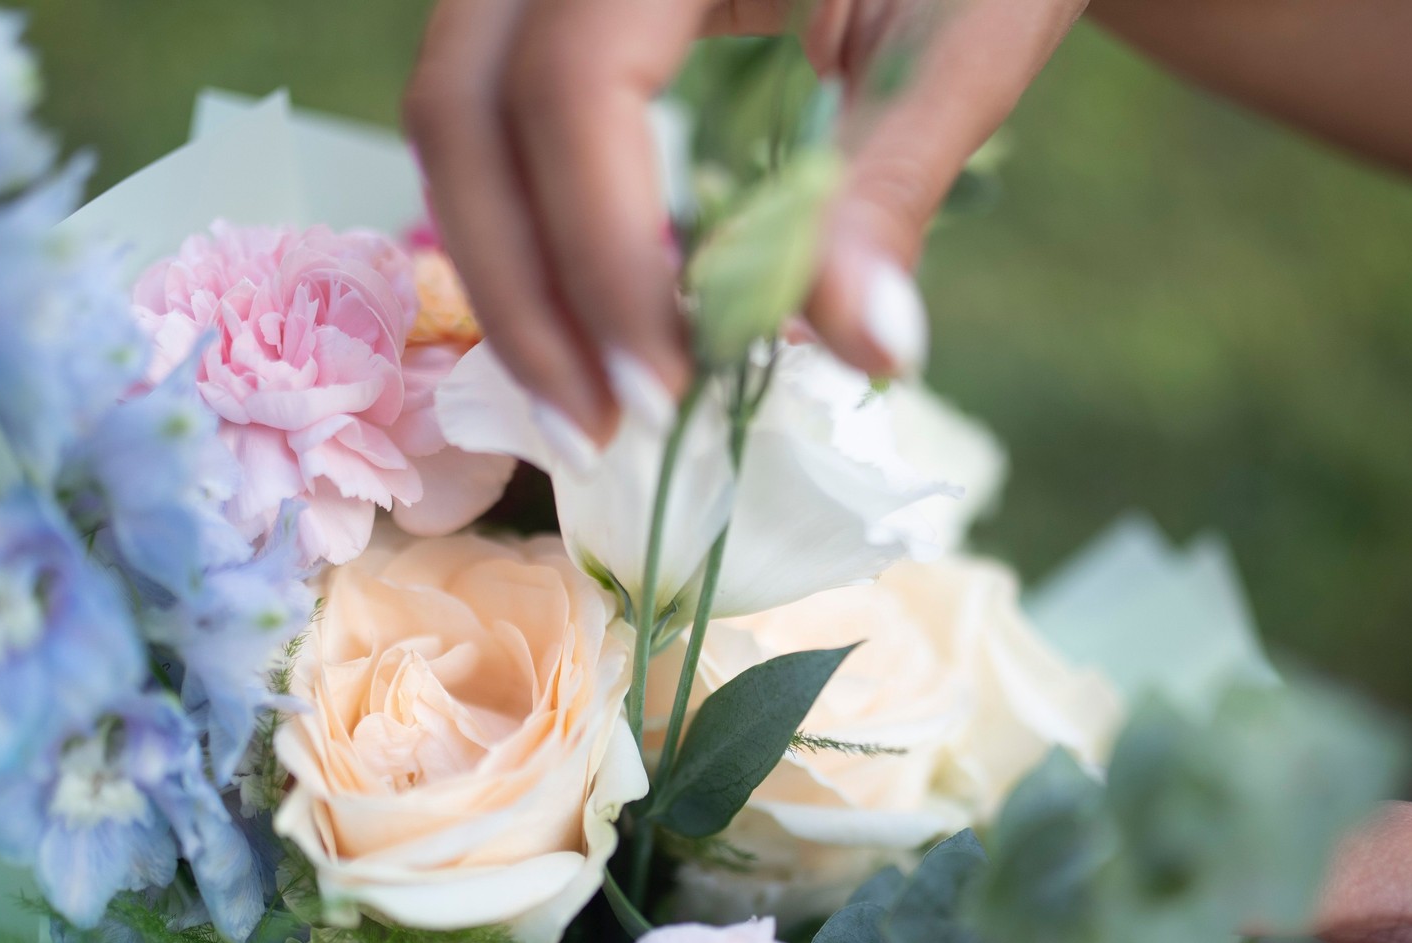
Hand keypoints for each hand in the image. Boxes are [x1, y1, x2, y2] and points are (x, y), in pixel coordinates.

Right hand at [404, 0, 1082, 444]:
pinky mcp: (548, 10)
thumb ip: (893, 180)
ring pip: (454, 115)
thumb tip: (868, 349)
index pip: (575, 84)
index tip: (665, 391)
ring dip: (503, 274)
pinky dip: (520, 229)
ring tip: (585, 404)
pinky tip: (583, 325)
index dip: (602, 250)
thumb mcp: (957, 38)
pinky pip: (490, 115)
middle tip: (596, 432)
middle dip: (519, 289)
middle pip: (464, 105)